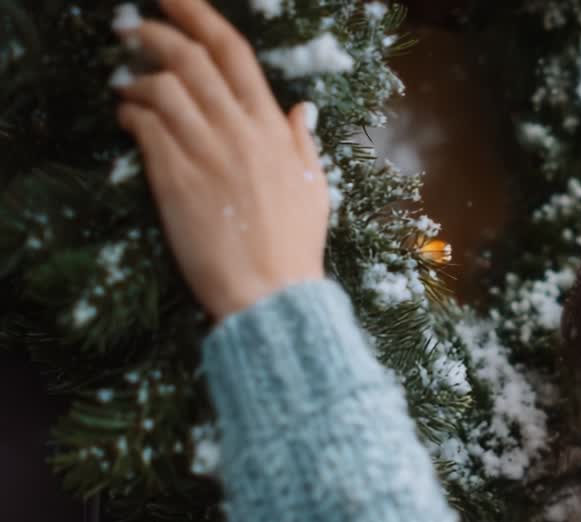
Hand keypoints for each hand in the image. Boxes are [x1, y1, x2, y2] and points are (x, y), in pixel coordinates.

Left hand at [112, 0, 328, 323]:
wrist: (270, 292)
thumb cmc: (294, 244)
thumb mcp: (314, 186)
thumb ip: (301, 141)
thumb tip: (300, 107)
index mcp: (272, 129)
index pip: (235, 54)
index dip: (201, 18)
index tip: (175, 1)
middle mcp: (239, 132)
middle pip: (190, 60)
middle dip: (154, 34)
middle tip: (130, 30)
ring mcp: (206, 154)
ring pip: (162, 88)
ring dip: (136, 79)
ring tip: (126, 86)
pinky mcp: (175, 179)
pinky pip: (145, 127)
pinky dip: (130, 115)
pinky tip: (128, 120)